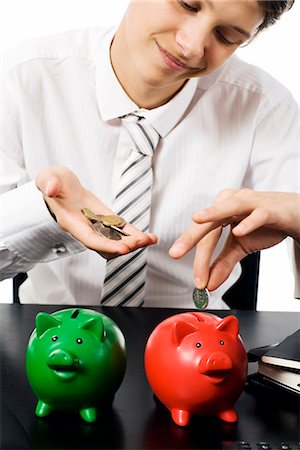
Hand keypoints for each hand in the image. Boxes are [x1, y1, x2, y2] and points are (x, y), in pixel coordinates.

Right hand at [36, 166, 156, 258]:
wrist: (59, 185)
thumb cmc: (53, 182)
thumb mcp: (48, 178)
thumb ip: (49, 183)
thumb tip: (51, 188)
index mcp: (72, 223)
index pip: (90, 239)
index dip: (106, 245)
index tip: (123, 248)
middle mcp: (85, 229)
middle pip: (106, 245)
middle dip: (124, 245)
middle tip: (141, 241)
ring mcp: (97, 226)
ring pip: (116, 241)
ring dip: (133, 242)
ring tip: (150, 239)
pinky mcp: (106, 219)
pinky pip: (122, 231)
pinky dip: (135, 234)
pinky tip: (149, 236)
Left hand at [169, 189, 299, 290]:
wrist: (294, 214)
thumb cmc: (264, 224)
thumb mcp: (240, 246)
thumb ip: (223, 263)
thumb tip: (208, 284)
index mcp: (220, 210)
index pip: (204, 236)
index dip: (198, 258)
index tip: (196, 280)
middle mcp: (231, 202)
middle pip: (209, 222)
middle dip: (191, 238)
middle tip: (176, 252)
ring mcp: (250, 202)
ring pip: (228, 209)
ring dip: (213, 214)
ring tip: (197, 219)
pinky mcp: (269, 208)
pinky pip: (258, 215)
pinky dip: (249, 223)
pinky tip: (239, 231)